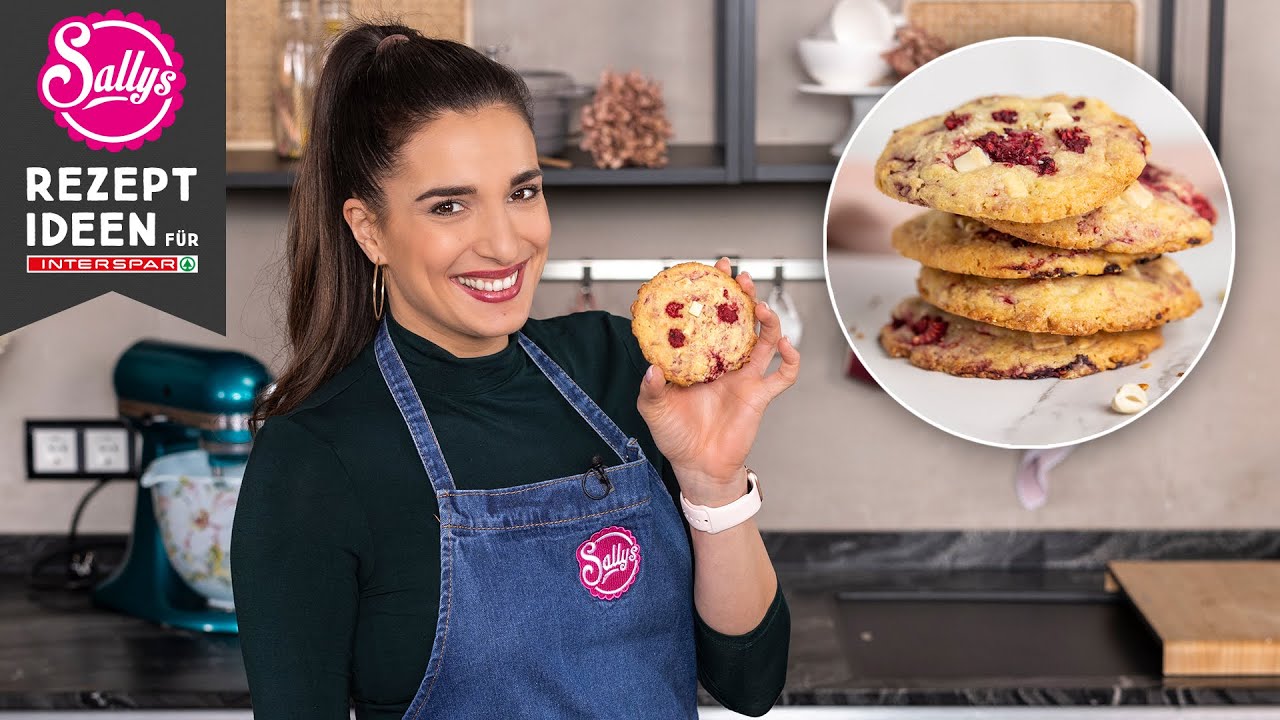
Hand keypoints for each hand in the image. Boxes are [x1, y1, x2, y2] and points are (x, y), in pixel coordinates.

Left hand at [636, 258, 800, 505]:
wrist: (699, 466)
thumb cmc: (675, 435)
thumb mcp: (653, 409)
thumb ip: (651, 388)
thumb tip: (652, 368)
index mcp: (699, 360)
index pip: (706, 319)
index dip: (710, 295)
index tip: (709, 271)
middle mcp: (724, 363)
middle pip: (740, 322)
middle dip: (742, 296)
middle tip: (739, 277)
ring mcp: (744, 377)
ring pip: (764, 340)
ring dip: (768, 321)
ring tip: (760, 307)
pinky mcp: (760, 396)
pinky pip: (782, 375)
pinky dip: (790, 359)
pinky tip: (785, 345)